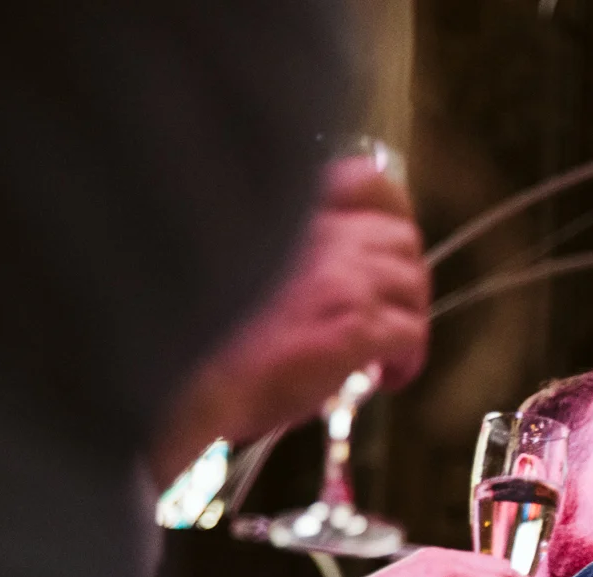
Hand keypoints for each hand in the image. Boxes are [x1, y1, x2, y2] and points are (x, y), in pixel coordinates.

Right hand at [155, 157, 429, 479]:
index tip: (381, 242)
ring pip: (412, 285)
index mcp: (286, 209)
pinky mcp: (355, 324)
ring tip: (383, 351)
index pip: (364, 181)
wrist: (179, 379)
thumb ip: (274, 254)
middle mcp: (320, 232)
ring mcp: (343, 277)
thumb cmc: (187, 333)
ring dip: (406, 316)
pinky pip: (411, 333)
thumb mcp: (227, 265)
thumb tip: (310, 283)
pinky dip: (407, 359)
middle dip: (399, 277)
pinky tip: (386, 377)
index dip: (386, 211)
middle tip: (381, 312)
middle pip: (400, 240)